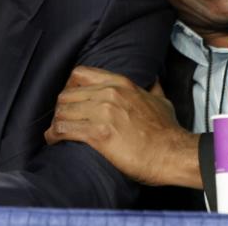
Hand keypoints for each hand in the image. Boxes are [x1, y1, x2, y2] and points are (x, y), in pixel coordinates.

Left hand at [44, 66, 201, 187]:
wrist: (173, 153)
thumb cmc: (168, 130)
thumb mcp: (161, 101)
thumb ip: (153, 88)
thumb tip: (154, 80)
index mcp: (121, 84)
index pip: (81, 74)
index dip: (70, 86)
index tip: (70, 99)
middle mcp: (109, 94)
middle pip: (67, 94)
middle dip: (61, 108)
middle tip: (62, 120)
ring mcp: (103, 113)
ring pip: (63, 112)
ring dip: (56, 123)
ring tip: (56, 133)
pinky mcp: (98, 134)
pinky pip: (64, 130)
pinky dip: (55, 135)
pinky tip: (54, 140)